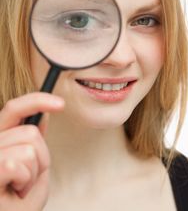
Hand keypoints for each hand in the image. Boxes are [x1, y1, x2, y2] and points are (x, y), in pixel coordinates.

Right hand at [0, 93, 64, 210]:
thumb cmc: (18, 203)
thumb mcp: (33, 166)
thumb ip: (33, 141)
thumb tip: (43, 114)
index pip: (14, 109)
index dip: (37, 101)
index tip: (61, 104)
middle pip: (31, 132)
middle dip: (40, 158)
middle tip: (27, 178)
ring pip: (29, 150)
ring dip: (33, 174)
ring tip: (19, 187)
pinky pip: (15, 165)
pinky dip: (24, 181)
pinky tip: (15, 192)